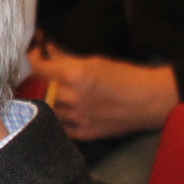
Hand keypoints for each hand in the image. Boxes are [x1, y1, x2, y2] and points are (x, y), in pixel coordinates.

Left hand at [29, 44, 179, 140]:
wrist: (151, 101)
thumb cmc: (125, 76)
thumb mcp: (95, 61)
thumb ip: (66, 57)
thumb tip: (46, 49)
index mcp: (73, 76)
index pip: (37, 68)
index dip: (32, 61)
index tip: (33, 59)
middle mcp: (71, 98)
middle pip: (39, 90)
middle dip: (39, 83)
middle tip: (43, 78)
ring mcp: (76, 118)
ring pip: (48, 109)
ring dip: (48, 102)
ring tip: (54, 96)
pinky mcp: (83, 134)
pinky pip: (61, 127)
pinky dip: (59, 119)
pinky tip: (64, 112)